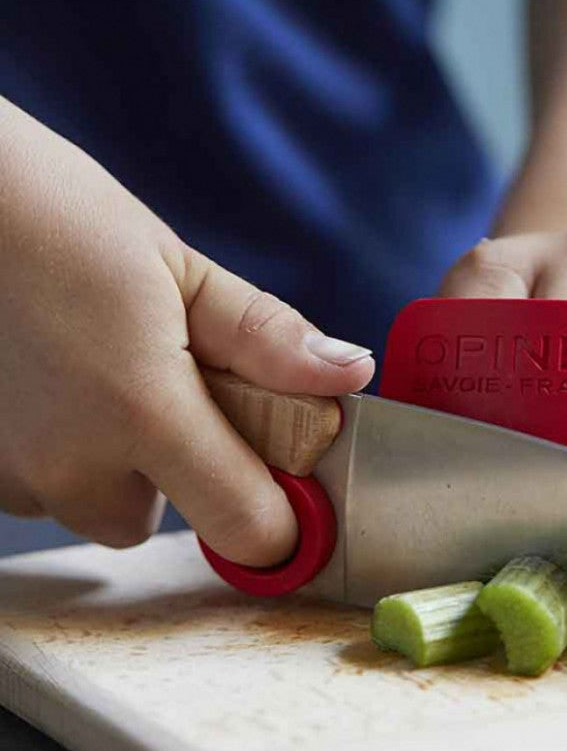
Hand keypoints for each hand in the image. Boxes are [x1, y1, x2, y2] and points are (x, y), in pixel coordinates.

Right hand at [0, 99, 373, 563]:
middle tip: (174, 395)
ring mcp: (13, 474)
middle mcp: (73, 464)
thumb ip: (268, 339)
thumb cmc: (54, 220)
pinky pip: (46, 490)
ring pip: (100, 508)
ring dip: (118, 464)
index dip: (284, 517)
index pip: (249, 529)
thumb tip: (349, 374)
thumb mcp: (180, 270)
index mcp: (144, 413)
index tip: (287, 478)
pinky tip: (56, 386)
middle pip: (168, 524)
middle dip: (185, 476)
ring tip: (104, 378)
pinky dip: (64, 453)